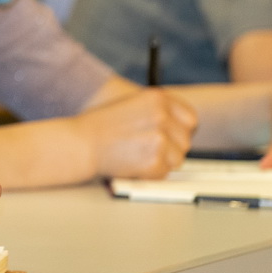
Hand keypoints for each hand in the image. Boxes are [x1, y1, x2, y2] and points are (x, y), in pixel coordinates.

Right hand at [75, 87, 197, 179]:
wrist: (81, 143)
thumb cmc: (100, 126)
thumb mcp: (131, 104)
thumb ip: (158, 112)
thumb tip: (178, 127)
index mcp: (157, 98)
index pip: (190, 118)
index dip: (181, 130)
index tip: (173, 136)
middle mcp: (162, 116)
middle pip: (185, 141)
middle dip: (171, 148)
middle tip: (149, 149)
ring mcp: (159, 139)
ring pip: (177, 159)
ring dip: (162, 162)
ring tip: (138, 156)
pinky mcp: (154, 161)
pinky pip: (164, 173)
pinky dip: (151, 174)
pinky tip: (134, 165)